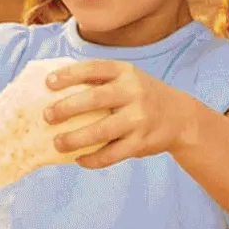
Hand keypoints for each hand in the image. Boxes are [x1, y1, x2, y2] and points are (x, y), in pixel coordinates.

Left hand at [43, 60, 200, 170]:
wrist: (180, 117)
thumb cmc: (140, 96)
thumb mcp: (126, 78)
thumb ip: (98, 80)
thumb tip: (52, 88)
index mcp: (125, 72)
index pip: (93, 68)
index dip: (69, 75)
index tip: (48, 83)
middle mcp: (133, 92)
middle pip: (95, 99)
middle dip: (67, 108)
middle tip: (48, 116)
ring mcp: (139, 118)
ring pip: (102, 131)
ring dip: (75, 139)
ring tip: (57, 143)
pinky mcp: (142, 142)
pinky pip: (112, 154)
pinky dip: (93, 159)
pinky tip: (79, 159)